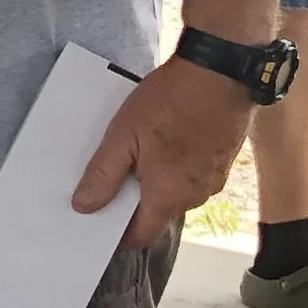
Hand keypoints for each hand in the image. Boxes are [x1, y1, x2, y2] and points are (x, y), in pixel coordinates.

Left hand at [74, 55, 252, 247]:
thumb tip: (84, 206)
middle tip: (111, 178)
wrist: (222, 72)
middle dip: (134, 203)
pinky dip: (174, 169)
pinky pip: (192, 176)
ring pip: (176, 193)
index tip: (99, 223)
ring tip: (136, 154)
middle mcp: (195, 196)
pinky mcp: (223, 160)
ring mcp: (214, 178)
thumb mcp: (123, 135)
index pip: (141, 236)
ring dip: (156, 183)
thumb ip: (103, 175)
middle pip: (158, 214)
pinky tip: (162, 143)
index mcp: (168, 196)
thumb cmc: (171, 101)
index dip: (118, 235)